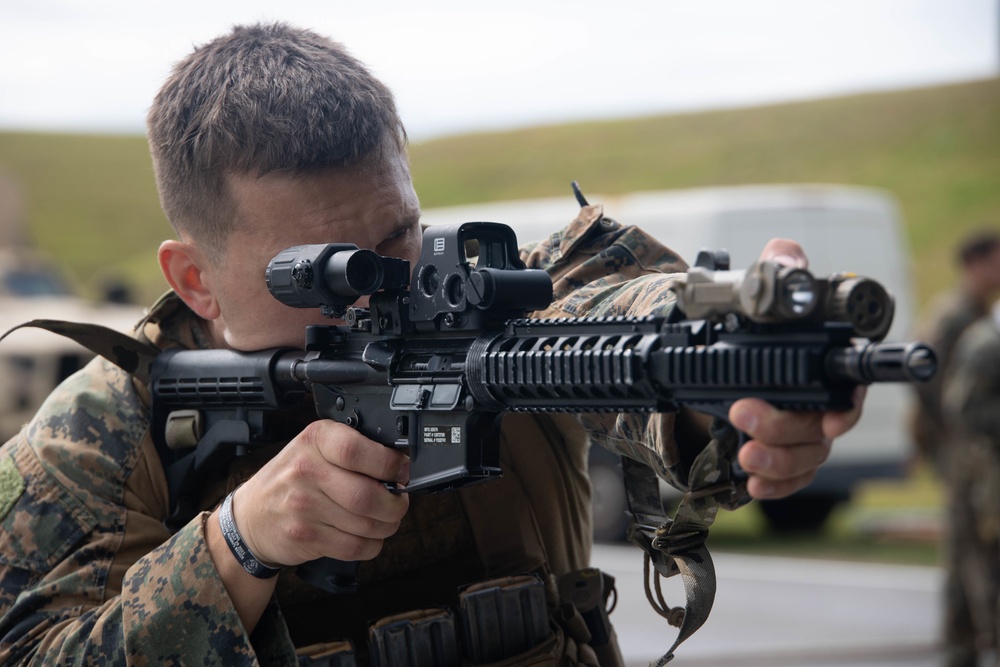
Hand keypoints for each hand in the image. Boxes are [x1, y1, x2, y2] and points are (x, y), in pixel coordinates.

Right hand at [231, 420, 410, 566]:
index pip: (357, 450)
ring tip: (384, 519)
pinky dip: (371, 545)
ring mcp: (303, 506)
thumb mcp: (314, 448)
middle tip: (399, 502)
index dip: (389, 464)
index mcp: (315, 440)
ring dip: (386, 526)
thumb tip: (400, 465)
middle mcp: (306, 470)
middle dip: (396, 504)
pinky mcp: (306, 537)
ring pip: (367, 524)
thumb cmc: (291, 479)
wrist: (251, 517)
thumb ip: (352, 449)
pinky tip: (367, 536)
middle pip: (368, 494)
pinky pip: (355, 547)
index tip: (400, 472)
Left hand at [729, 237, 865, 498]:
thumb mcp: (760, 289)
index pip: (851, 388)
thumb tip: (785, 254)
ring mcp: (805, 430)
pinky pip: (791, 477)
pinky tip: (754, 485)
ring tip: (745, 455)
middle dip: (784, 427)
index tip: (832, 421)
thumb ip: (777, 265)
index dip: (846, 408)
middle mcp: (823, 400)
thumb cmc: (753, 322)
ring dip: (777, 460)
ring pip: (807, 455)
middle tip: (742, 413)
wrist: (716, 354)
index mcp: (825, 361)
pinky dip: (775, 484)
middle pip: (821, 427)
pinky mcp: (784, 452)